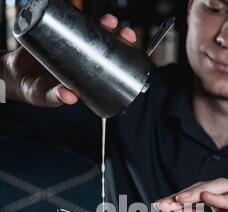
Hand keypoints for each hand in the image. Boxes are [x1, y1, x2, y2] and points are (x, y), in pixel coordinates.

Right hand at [3, 14, 136, 106]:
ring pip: (91, 33)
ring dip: (102, 26)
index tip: (130, 54)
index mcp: (84, 76)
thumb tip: (71, 98)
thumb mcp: (45, 96)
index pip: (107, 67)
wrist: (13, 76)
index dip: (120, 60)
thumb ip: (56, 97)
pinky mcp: (56, 34)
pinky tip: (85, 13)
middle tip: (124, 32)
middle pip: (104, 47)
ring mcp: (70, 46)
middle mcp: (80, 60)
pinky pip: (70, 23)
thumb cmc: (33, 91)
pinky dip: (78, 17)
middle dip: (117, 38)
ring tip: (109, 21)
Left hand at [155, 178, 227, 211]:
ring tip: (180, 199)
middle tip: (164, 203)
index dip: (175, 199)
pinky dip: (222, 198)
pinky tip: (207, 198)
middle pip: (202, 187)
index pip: (193, 193)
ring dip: (198, 192)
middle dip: (182, 195)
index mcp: (219, 194)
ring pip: (218, 188)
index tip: (157, 205)